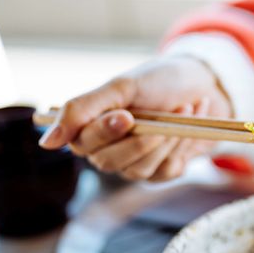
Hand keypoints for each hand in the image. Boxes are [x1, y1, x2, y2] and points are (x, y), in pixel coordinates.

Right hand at [39, 56, 231, 180]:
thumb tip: (47, 143)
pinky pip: (168, 171)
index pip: (83, 143)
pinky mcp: (164, 171)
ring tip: (183, 110)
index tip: (128, 116)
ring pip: (140, 170)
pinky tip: (190, 125)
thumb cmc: (160, 81)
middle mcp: (109, 150)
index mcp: (92, 126)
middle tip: (164, 113)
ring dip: (167, 139)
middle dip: (140, 140)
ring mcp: (137, 164)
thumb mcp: (122, 86)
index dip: (105, 132)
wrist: (206, 84)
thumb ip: (82, 109)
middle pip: (108, 163)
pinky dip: (183, 145)